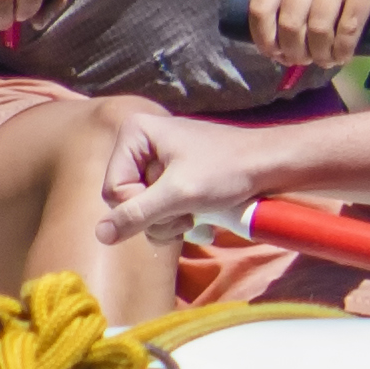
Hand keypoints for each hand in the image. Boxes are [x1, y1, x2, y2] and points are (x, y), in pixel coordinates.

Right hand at [96, 101, 262, 244]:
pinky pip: (158, 206)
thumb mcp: (178, 195)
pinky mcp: (171, 176)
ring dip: (169, 222)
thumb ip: (137, 214)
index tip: (174, 205)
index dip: (140, 208)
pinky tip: (199, 220)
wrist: (270, 165)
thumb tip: (100, 235)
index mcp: (134, 133)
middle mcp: (139, 143)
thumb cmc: (227, 171)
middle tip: (186, 214)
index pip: (113, 190)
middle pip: (126, 200)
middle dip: (157, 216)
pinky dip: (177, 219)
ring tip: (195, 216)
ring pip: (142, 209)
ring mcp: (155, 160)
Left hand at [244, 0, 369, 71]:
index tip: (276, 55)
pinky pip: (347, 27)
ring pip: (318, 28)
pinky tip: (342, 56)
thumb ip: (286, 5)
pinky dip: (343, 50)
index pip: (261, 6)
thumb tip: (271, 49)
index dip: (265, 39)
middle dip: (296, 52)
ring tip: (326, 59)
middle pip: (290, 23)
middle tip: (306, 60)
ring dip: (321, 54)